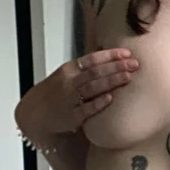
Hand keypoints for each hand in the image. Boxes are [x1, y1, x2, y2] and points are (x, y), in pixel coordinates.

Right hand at [14, 48, 138, 143]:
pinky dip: (98, 103)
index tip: (127, 53)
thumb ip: (84, 68)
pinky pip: (86, 109)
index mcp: (69, 70)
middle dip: (116, 67)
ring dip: (111, 81)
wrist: (35, 114)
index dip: (110, 55)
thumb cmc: (55, 93)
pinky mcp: (72, 116)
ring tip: (128, 77)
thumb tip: (108, 57)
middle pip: (96, 72)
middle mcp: (69, 82)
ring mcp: (70, 99)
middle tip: (135, 64)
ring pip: (92, 88)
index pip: (92, 59)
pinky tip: (110, 98)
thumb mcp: (65, 76)